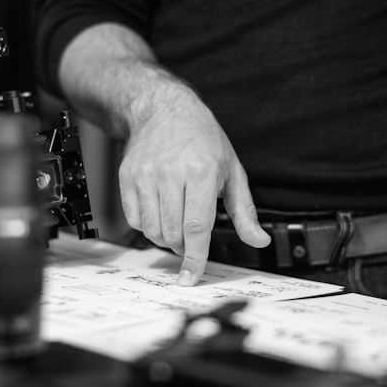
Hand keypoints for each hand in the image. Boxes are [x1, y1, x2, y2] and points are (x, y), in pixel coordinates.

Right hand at [118, 84, 269, 285]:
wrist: (163, 109)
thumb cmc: (202, 138)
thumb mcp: (232, 170)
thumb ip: (244, 210)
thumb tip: (258, 240)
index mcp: (201, 172)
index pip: (196, 227)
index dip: (195, 257)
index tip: (191, 277)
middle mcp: (170, 174)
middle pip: (173, 233)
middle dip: (183, 248)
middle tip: (192, 241)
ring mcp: (145, 175)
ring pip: (152, 230)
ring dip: (166, 239)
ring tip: (177, 225)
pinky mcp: (127, 177)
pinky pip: (134, 219)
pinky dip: (148, 226)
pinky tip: (161, 213)